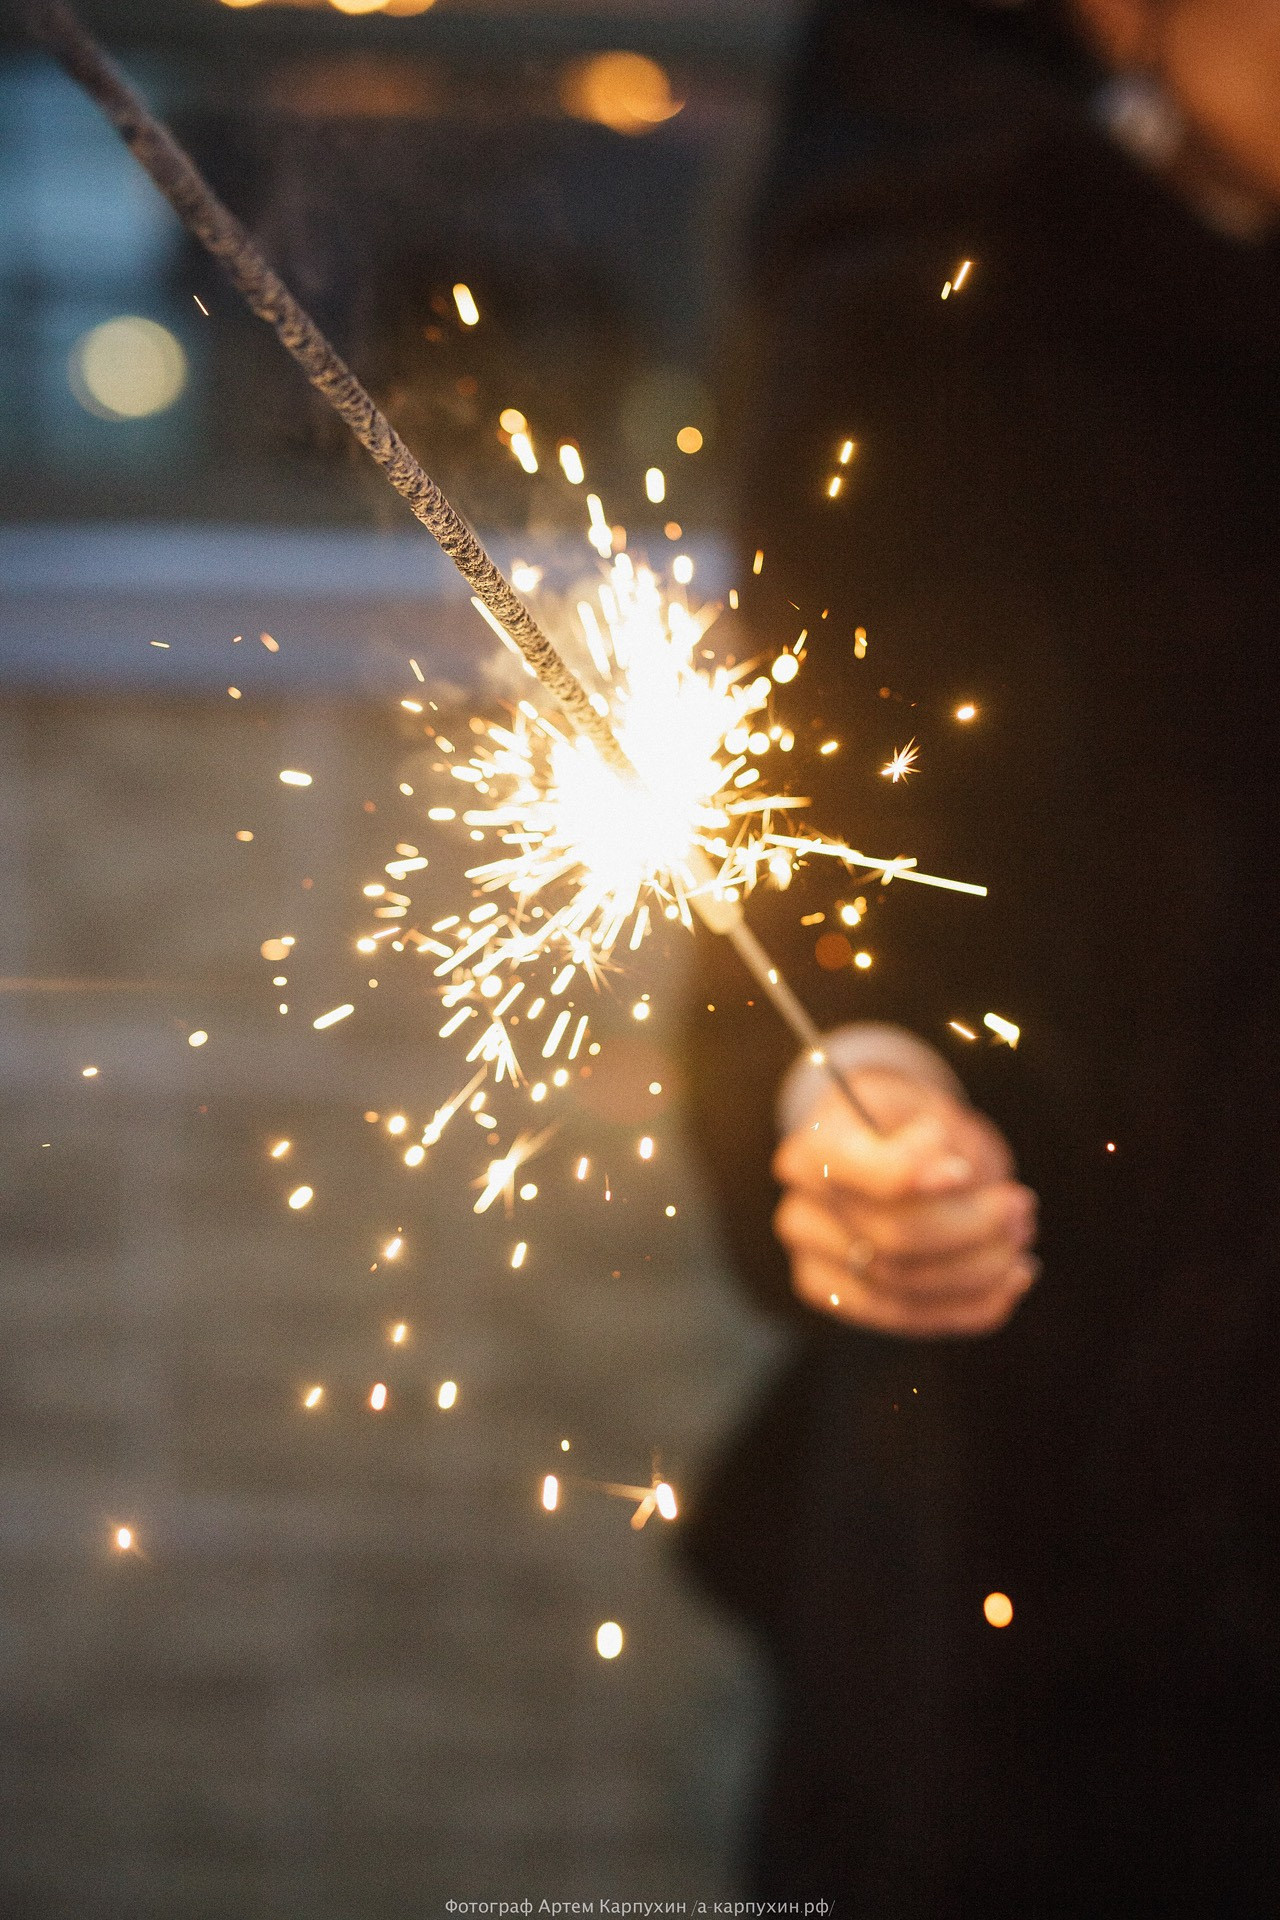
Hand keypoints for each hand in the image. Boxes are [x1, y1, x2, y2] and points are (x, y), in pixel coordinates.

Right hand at [772, 1068, 1038, 1336]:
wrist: (876, 1152)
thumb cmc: (902, 1126)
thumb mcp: (913, 1109)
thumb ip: (928, 1139)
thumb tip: (949, 1177)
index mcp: (810, 1153)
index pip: (855, 1175)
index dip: (910, 1177)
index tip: (963, 1172)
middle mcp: (800, 1213)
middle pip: (891, 1237)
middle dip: (970, 1227)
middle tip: (1021, 1207)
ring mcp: (816, 1264)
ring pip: (905, 1286)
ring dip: (980, 1269)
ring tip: (1020, 1240)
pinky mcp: (843, 1300)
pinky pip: (910, 1318)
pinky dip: (972, 1307)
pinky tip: (1011, 1282)